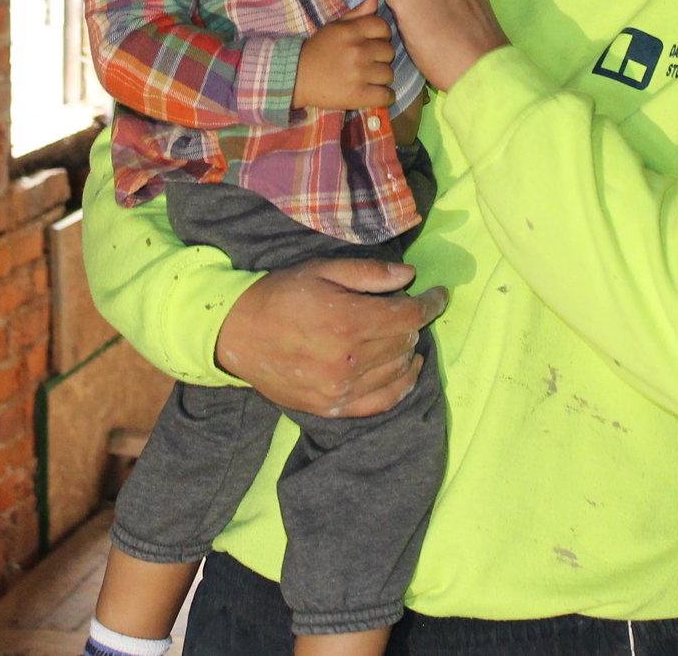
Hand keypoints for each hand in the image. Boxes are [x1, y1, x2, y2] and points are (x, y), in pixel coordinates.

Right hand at [214, 258, 446, 416]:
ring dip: (408, 350)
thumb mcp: (322, 270)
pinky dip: (401, 385)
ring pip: (398, 370)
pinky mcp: (332, 407)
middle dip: (414, 321)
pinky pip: (382, 402)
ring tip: (404, 334)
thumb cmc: (281, 294)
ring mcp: (341, 388)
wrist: (237, 333)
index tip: (440, 294)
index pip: (409, 314)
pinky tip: (407, 369)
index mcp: (348, 320)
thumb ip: (368, 273)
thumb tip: (411, 276)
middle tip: (407, 308)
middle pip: (405, 341)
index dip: (431, 303)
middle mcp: (348, 359)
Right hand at [295, 0, 393, 110]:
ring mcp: (359, 74)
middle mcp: (357, 51)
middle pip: (389, 52)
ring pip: (389, 74)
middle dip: (380, 57)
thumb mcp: (334, 28)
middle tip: (367, 63)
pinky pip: (386, 96)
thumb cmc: (317, 51)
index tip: (373, 43)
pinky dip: (383, 96)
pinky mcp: (358, 96)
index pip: (383, 27)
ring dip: (380, 78)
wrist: (296, 77)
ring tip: (367, 79)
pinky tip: (373, 93)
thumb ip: (356, 15)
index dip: (381, 35)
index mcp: (351, 32)